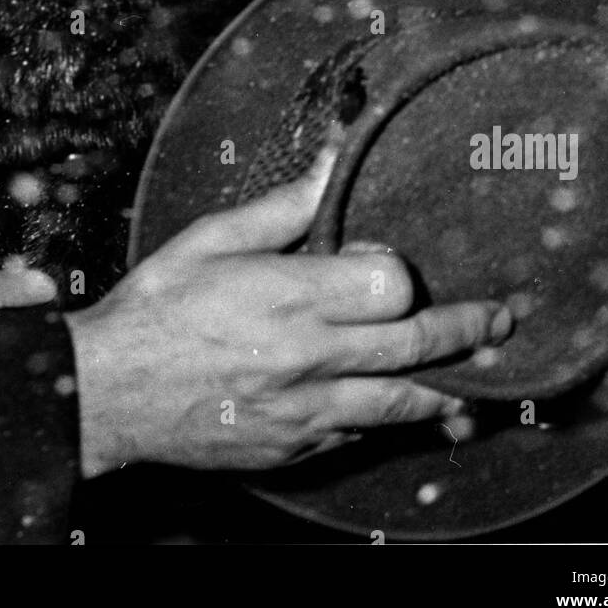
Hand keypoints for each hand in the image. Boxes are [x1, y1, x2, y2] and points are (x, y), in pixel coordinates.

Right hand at [65, 153, 511, 476]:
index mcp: (290, 295)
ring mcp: (305, 410)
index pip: (391, 286)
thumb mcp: (211, 240)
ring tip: (478, 379)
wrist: (108, 394)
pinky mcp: (294, 447)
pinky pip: (359, 434)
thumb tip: (331, 160)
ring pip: (401, 404)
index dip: (400, 272)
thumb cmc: (157, 308)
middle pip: (415, 346)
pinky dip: (387, 419)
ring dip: (447, 388)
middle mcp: (309, 356)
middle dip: (468, 331)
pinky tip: (403, 409)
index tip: (392, 267)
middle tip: (499, 321)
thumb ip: (281, 207)